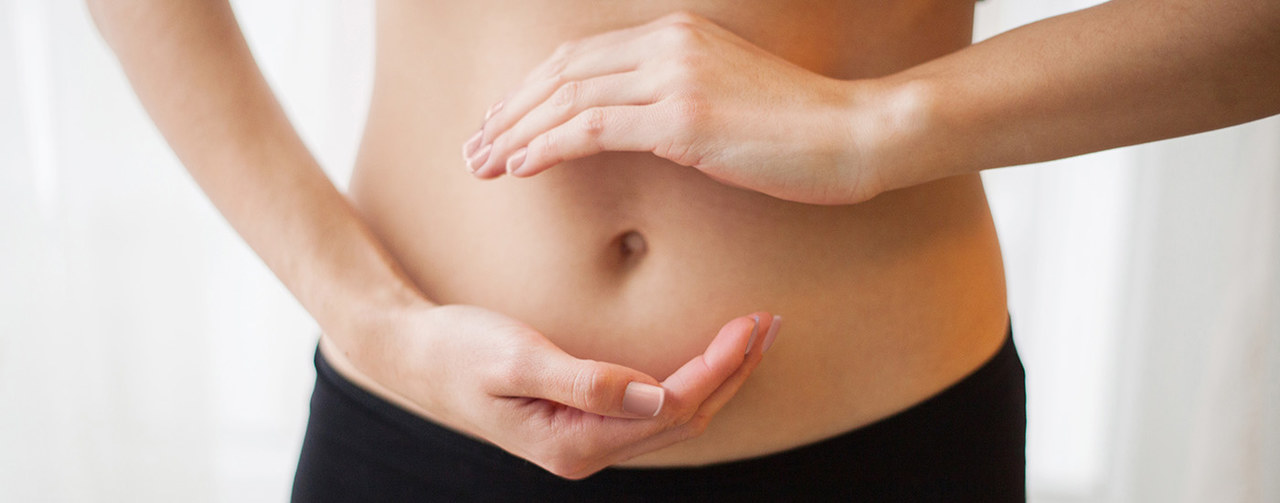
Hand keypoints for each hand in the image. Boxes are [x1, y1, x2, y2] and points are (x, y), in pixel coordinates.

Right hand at [354, 303, 781, 478]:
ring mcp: (588, 440)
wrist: (412, 356)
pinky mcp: (585, 421)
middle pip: (685, 418)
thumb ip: (584, 381)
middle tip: (770, 323)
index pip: (672, 409)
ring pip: (675, 416)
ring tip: (754, 334)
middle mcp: (587, 451)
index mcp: (574, 442)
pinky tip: (708, 354)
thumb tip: (655, 396)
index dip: (718, 368)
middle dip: (733, 372)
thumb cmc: (457, 350)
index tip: (749, 323)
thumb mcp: (515, 359)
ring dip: (719, 376)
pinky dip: (690, 378)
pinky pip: (655, 408)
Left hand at [462, 11, 881, 204]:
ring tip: (483, 164)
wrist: (855, 132)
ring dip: (516, 132)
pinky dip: (548, 146)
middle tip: (475, 148)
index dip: (530, 91)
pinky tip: (520, 166)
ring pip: (568, 98)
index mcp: (674, 33)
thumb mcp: (727, 97)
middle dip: (510, 112)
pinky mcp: (683, 117)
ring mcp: (674, 76)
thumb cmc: (797, 128)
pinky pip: (594, 128)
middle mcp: (667, 44)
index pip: (579, 57)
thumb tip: (630, 128)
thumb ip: (674, 98)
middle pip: (562, 72)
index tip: (501, 124)